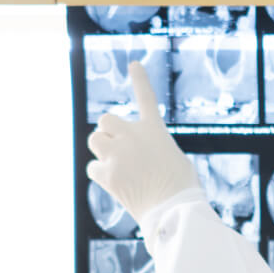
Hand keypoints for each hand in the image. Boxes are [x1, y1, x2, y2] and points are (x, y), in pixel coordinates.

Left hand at [86, 61, 199, 223]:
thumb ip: (154, 148)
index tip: (133, 64)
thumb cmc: (181, 189)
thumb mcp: (174, 159)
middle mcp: (132, 136)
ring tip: (115, 165)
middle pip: (105, 121)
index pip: (145, 97)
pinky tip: (113, 183)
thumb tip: (140, 159)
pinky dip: (99, 174)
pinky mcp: (107, 175)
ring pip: (95, 140)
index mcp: (154, 129)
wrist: (172, 208)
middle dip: (108, 132)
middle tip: (117, 148)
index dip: (139, 79)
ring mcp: (117, 154)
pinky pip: (92, 168)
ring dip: (101, 149)